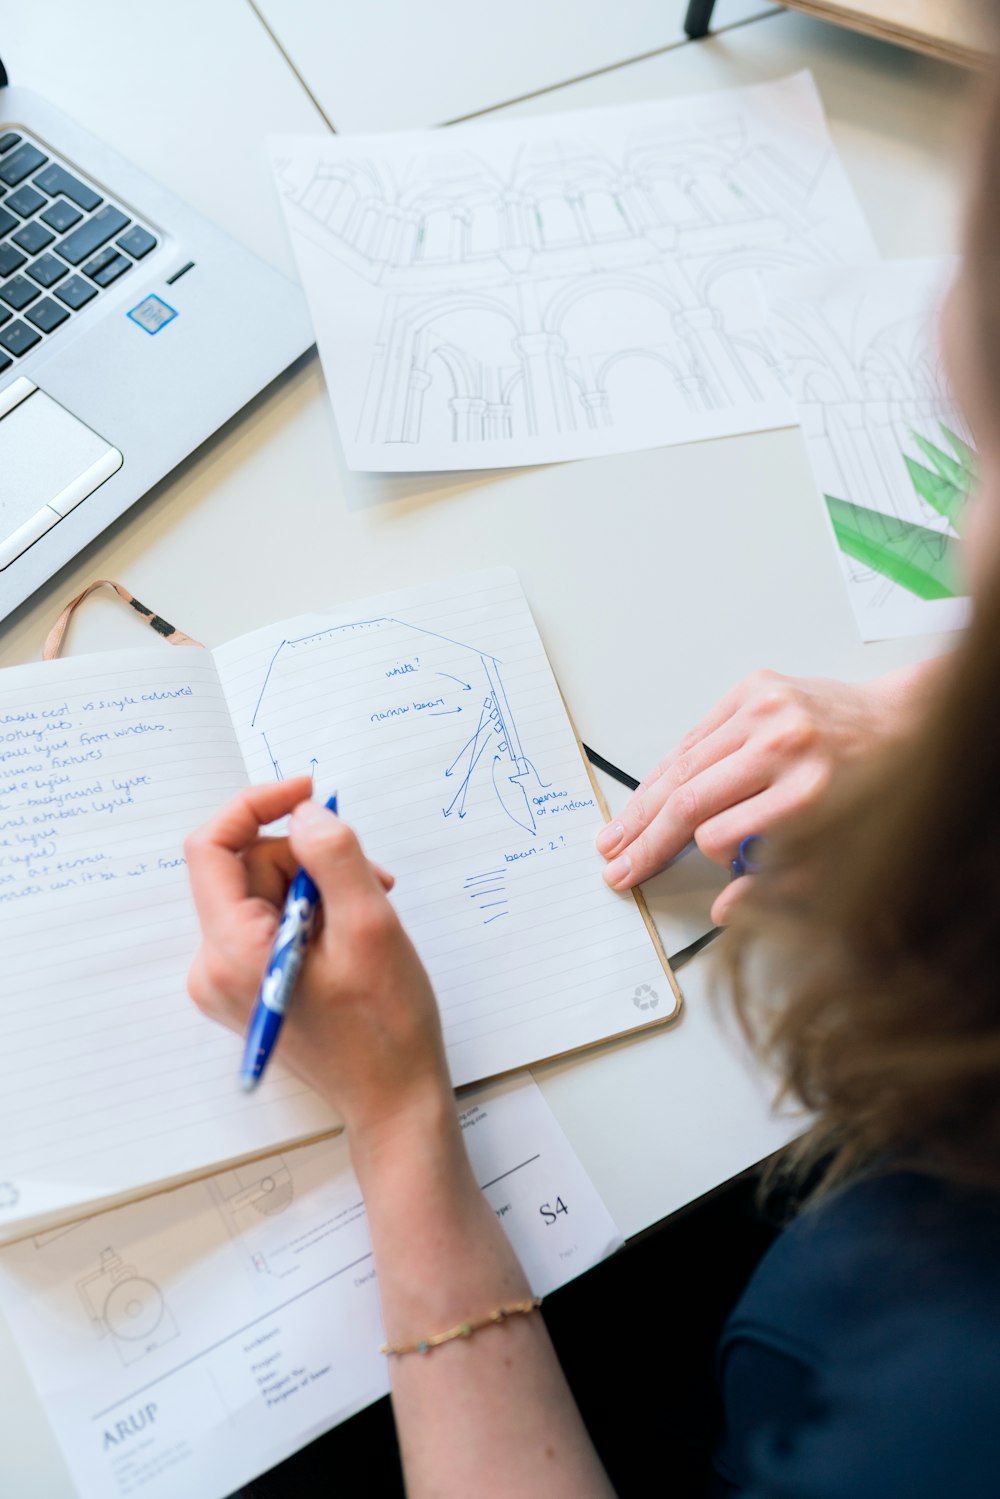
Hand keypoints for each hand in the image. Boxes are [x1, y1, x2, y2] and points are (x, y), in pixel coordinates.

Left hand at [185, 778, 452, 1149]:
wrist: (393, 1098)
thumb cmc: (385, 1024)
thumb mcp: (370, 926)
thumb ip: (334, 856)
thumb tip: (306, 812)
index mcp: (232, 951)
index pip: (211, 847)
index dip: (257, 805)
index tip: (309, 792)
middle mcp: (213, 966)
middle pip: (247, 868)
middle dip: (309, 859)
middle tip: (371, 880)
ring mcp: (228, 979)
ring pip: (265, 891)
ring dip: (319, 886)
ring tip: (370, 915)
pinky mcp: (248, 984)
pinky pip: (271, 920)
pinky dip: (314, 912)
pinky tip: (353, 934)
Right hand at [596, 662, 940, 923]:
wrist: (899, 721)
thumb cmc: (873, 788)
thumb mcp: (839, 854)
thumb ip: (780, 887)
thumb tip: (723, 911)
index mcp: (807, 791)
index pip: (720, 836)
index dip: (704, 858)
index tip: (700, 864)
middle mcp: (782, 744)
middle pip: (689, 798)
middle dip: (644, 838)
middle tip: (615, 863)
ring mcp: (763, 710)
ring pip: (681, 765)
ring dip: (642, 804)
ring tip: (615, 835)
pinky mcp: (752, 688)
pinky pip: (694, 736)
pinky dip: (668, 768)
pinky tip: (647, 794)